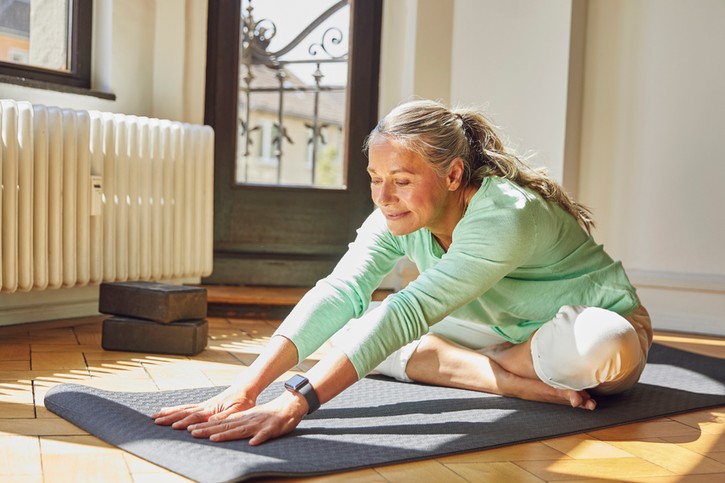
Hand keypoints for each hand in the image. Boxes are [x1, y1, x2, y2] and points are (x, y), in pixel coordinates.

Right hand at [151, 386, 255, 428]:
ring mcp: (203, 405)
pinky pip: (186, 407)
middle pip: (185, 412)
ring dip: (169, 413)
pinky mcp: (203, 405)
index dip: (186, 422)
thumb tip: (211, 423)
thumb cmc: (244, 401)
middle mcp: (205, 407)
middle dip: (170, 417)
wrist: (245, 388)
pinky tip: (166, 410)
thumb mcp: (239, 410)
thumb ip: (225, 417)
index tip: (175, 427)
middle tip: (155, 421)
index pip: (197, 417)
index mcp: (213, 409)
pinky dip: (175, 409)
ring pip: (183, 409)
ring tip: (155, 416)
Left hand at [187, 390, 307, 444]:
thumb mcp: (249, 417)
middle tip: (192, 433)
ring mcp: (259, 424)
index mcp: (242, 418)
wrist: (288, 406)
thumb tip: (216, 426)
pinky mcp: (272, 428)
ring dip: (227, 434)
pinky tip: (253, 443)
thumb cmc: (267, 415)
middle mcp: (247, 420)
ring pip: (241, 430)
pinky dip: (259, 438)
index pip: (220, 423)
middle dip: (209, 430)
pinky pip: (265, 434)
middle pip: (226, 427)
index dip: (205, 427)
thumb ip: (235, 422)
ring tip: (213, 438)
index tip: (190, 430)